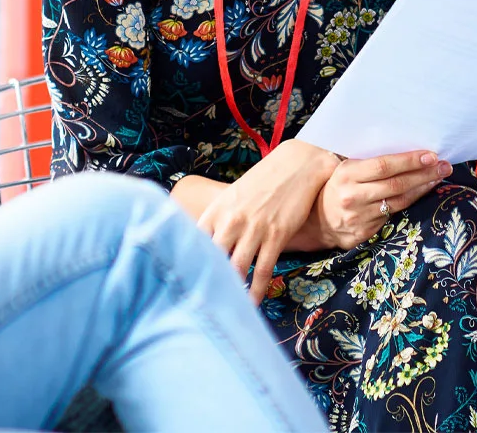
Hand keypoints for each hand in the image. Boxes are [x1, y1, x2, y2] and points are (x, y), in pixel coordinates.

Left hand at [194, 140, 338, 300]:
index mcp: (216, 211)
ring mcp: (254, 228)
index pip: (193, 243)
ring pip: (236, 269)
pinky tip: (253, 303)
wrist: (294, 165)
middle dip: (205, 283)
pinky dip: (257, 290)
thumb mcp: (232, 197)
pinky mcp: (276, 235)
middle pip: (211, 259)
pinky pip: (263, 270)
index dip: (187, 266)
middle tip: (201, 305)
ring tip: (227, 311)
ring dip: (231, 292)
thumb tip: (204, 246)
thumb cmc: (261, 183)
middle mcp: (231, 221)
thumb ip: (218, 221)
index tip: (182, 285)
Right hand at [303, 151, 451, 250]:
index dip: (409, 160)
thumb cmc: (336, 187)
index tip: (430, 155)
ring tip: (438, 177)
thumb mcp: (344, 169)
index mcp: (346, 174)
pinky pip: (393, 216)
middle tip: (444, 166)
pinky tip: (421, 194)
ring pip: (399, 202)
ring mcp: (359, 217)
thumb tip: (402, 144)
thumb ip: (367, 161)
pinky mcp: (365, 233)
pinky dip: (410, 204)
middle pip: (396, 185)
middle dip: (424, 174)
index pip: (383, 165)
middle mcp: (352, 196)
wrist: (317, 221)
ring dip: (422, 189)